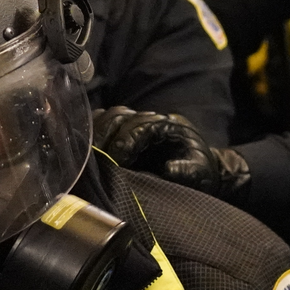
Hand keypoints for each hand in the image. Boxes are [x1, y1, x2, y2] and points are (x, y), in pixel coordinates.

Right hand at [92, 107, 248, 196]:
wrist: (200, 172)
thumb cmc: (200, 173)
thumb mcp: (201, 173)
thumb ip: (187, 170)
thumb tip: (168, 169)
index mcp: (169, 126)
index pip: (141, 125)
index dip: (126, 142)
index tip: (117, 162)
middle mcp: (150, 120)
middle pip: (120, 116)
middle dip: (106, 137)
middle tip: (98, 161)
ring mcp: (136, 124)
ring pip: (109, 117)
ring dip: (98, 135)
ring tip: (91, 157)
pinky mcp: (126, 132)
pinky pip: (104, 124)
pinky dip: (94, 134)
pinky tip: (89, 151)